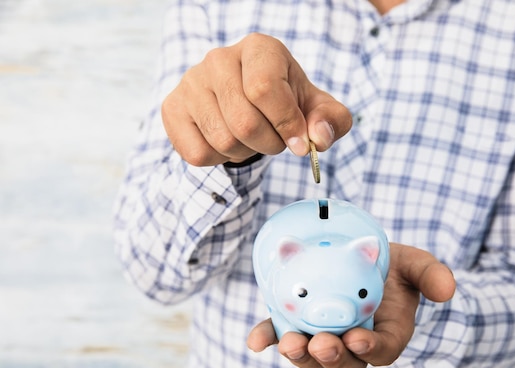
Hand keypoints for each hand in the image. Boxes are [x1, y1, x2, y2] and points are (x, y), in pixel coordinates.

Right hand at [161, 33, 352, 165]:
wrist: (247, 104)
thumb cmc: (286, 103)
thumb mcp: (317, 109)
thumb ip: (332, 121)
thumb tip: (318, 138)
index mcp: (259, 49)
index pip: (265, 90)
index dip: (286, 125)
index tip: (300, 144)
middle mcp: (219, 59)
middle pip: (244, 122)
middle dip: (269, 144)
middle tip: (275, 140)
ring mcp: (191, 83)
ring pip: (222, 141)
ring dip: (245, 153)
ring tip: (250, 138)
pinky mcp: (172, 108)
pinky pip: (197, 153)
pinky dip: (219, 160)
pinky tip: (226, 142)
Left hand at [247, 243, 455, 367]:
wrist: (363, 255)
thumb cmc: (393, 266)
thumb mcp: (415, 264)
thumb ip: (431, 275)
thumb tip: (449, 290)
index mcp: (386, 334)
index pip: (381, 352)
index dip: (371, 351)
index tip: (359, 339)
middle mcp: (354, 341)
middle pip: (344, 363)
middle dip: (331, 358)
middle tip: (322, 344)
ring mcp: (325, 333)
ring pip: (312, 356)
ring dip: (299, 354)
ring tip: (287, 342)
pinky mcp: (298, 322)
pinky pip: (281, 333)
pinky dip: (268, 337)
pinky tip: (256, 340)